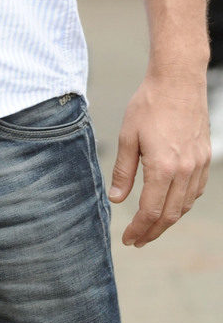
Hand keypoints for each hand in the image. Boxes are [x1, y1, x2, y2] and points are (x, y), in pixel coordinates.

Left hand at [108, 72, 210, 245]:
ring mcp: (198, 165)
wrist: (178, 81)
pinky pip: (195, 191)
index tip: (127, 239)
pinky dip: (181, 204)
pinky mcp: (204, 158)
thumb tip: (116, 198)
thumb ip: (123, 171)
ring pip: (184, 205)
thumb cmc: (149, 104)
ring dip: (167, 220)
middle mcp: (184, 171)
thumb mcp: (127, 136)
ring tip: (151, 226)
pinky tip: (170, 204)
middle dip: (152, 232)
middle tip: (137, 240)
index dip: (138, 229)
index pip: (150, 211)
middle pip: (169, 215)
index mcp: (162, 167)